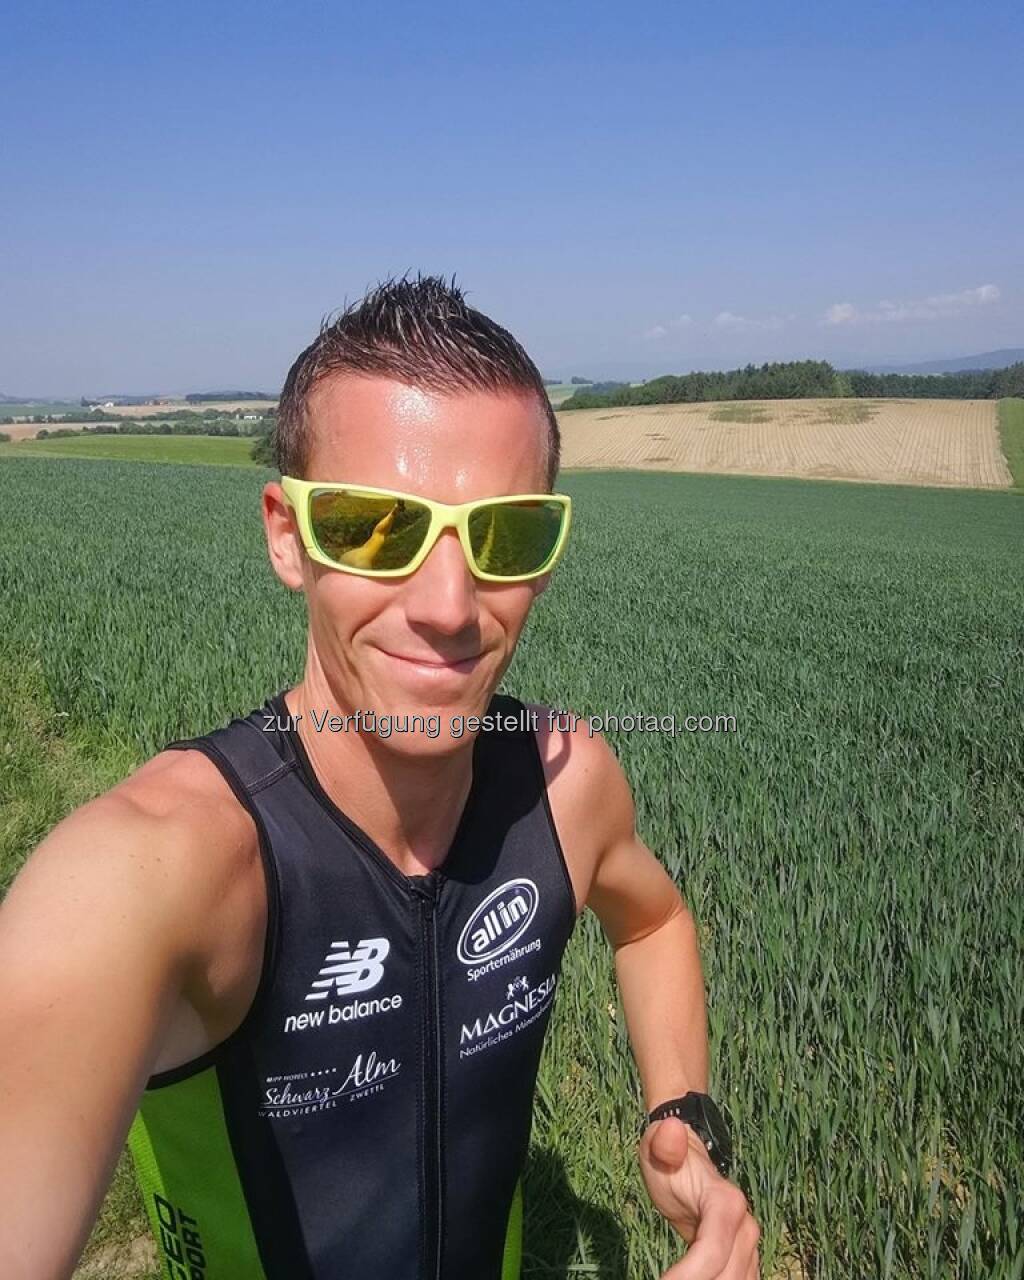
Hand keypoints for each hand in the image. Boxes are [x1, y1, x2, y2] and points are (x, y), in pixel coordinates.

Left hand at [638, 1116, 760, 1278]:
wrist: (689, 1163)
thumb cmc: (669, 1157)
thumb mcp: (657, 1146)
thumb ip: (663, 1142)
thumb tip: (670, 1128)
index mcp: (726, 1204)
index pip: (711, 1253)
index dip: (688, 1276)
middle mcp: (746, 1229)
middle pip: (726, 1277)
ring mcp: (749, 1248)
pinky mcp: (745, 1262)